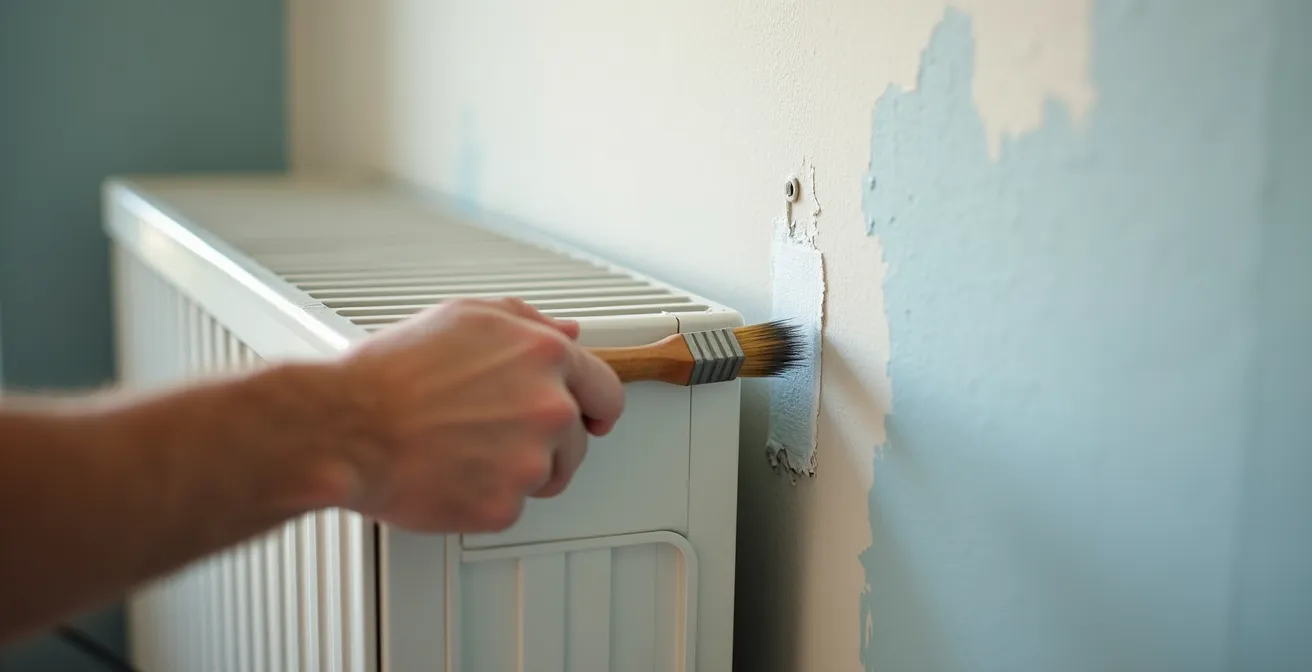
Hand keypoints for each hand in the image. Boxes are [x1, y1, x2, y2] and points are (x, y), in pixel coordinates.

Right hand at [323, 298, 624, 532]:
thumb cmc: (392, 373)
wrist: (347, 427)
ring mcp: (530, 460)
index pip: (604, 387)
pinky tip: (451, 472)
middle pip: (578, 439)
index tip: (593, 416)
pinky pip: (511, 506)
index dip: (596, 405)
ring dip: (519, 469)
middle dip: (551, 440)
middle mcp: (549, 408)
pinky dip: (485, 496)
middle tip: (502, 436)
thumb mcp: (464, 318)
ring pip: (548, 475)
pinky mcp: (504, 506)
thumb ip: (527, 322)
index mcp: (546, 357)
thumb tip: (568, 332)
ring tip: (466, 450)